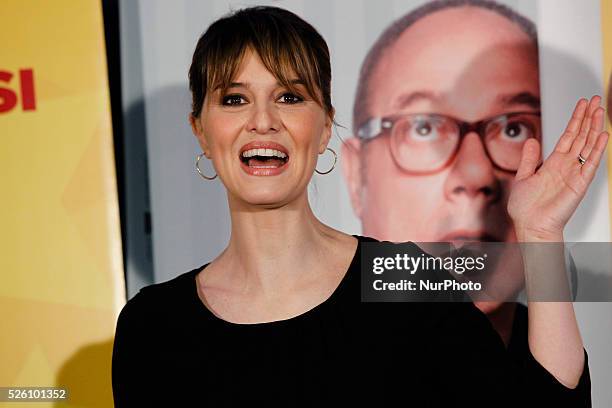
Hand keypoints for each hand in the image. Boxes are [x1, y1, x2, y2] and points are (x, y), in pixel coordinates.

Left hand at [507, 96, 608, 240]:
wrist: (530, 225)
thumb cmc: (526, 208)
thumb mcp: (523, 177)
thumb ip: (529, 159)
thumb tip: (532, 140)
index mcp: (553, 163)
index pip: (568, 136)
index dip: (575, 120)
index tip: (582, 104)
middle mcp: (566, 166)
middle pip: (581, 136)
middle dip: (588, 117)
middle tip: (595, 99)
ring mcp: (575, 173)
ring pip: (588, 145)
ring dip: (594, 127)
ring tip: (600, 109)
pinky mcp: (580, 183)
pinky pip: (591, 163)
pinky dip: (597, 149)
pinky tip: (603, 134)